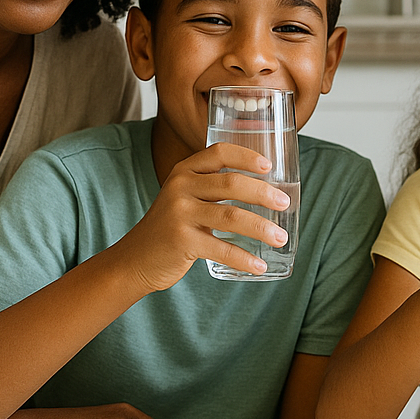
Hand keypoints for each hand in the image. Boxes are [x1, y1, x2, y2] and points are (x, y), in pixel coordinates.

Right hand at [113, 142, 292, 292]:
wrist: (134, 260)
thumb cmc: (170, 227)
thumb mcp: (184, 197)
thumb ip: (212, 188)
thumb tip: (265, 190)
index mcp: (184, 171)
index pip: (219, 153)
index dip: (246, 156)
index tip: (268, 166)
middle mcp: (180, 187)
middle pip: (231, 183)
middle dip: (263, 193)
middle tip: (284, 203)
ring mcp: (179, 213)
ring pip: (231, 216)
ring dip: (261, 228)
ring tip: (281, 238)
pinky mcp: (181, 240)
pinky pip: (221, 248)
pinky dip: (244, 258)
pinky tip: (259, 266)